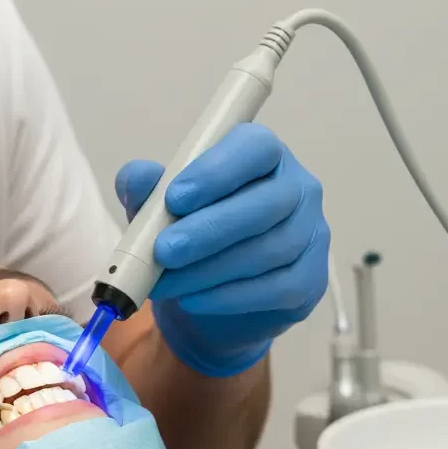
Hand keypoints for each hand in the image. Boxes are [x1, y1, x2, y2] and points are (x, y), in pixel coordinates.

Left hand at [116, 123, 329, 376]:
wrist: (211, 295)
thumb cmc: (189, 234)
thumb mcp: (157, 208)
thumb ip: (146, 187)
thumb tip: (137, 178)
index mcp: (262, 156)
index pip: (255, 148)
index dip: (217, 171)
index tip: (174, 198)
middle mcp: (297, 188)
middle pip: (267, 203)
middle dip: (210, 229)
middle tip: (164, 250)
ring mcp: (310, 234)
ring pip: (269, 250)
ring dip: (210, 269)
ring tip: (165, 283)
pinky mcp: (310, 279)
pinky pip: (276, 288)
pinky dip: (229, 297)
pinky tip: (193, 300)